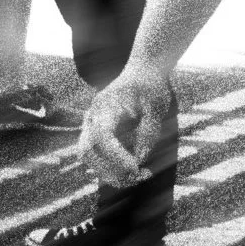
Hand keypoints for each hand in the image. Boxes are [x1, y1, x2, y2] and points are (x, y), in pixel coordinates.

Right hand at [77, 64, 174, 186]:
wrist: (142, 70)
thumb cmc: (151, 85)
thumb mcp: (156, 106)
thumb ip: (148, 133)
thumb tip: (139, 159)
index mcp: (107, 104)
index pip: (102, 135)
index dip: (116, 156)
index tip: (136, 166)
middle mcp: (93, 114)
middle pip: (87, 150)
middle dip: (110, 169)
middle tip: (140, 175)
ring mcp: (91, 123)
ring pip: (88, 156)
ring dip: (110, 172)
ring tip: (140, 175)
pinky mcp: (95, 131)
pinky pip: (96, 155)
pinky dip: (112, 167)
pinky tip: (135, 169)